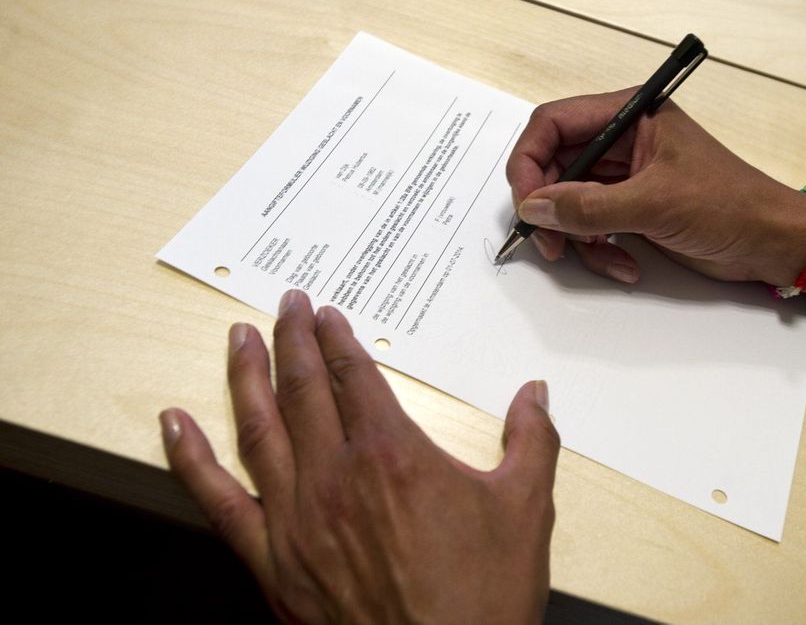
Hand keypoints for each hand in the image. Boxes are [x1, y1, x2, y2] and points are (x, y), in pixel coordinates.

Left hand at [159, 289, 558, 623]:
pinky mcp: (272, 562)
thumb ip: (531, 441)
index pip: (353, 375)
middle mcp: (336, 476)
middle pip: (303, 387)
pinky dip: (190, 458)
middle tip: (285, 307)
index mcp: (392, 455)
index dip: (336, 338)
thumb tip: (535, 394)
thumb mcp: (525, 509)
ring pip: (259, 427)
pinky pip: (218, 500)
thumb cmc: (482, 598)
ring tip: (238, 339)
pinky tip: (173, 425)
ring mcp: (296, 518)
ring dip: (246, 376)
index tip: (325, 315)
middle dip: (292, 339)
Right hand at [506, 88, 805, 293]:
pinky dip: (599, 251)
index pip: (553, 124)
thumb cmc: (730, 205)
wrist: (770, 244)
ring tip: (608, 258)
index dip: (529, 162)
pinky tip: (627, 265)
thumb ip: (589, 206)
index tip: (528, 204)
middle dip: (550, 210)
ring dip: (579, 239)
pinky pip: (590, 228)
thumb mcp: (655, 203)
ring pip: (567, 204)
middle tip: (552, 245)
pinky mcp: (628, 210)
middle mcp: (620, 141)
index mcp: (629, 115)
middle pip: (553, 168)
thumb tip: (535, 208)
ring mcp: (623, 177)